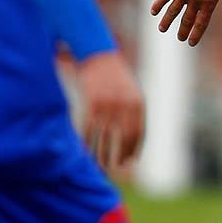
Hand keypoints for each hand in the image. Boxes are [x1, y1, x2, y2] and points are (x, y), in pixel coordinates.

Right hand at [77, 49, 143, 168]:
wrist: (97, 54)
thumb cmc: (114, 75)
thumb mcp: (130, 91)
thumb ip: (132, 111)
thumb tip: (132, 136)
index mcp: (137, 102)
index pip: (138, 133)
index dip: (133, 149)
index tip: (129, 162)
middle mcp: (124, 105)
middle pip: (122, 138)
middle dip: (118, 156)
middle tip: (113, 168)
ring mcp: (108, 104)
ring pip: (104, 136)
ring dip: (101, 153)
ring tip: (99, 165)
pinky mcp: (91, 102)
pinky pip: (88, 128)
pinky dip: (85, 141)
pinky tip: (84, 150)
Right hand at [150, 0, 221, 45]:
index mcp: (208, 3)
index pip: (201, 23)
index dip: (196, 34)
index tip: (191, 42)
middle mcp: (194, 1)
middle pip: (187, 19)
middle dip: (183, 30)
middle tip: (179, 38)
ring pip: (173, 11)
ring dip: (167, 21)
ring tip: (162, 29)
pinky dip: (158, 4)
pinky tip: (153, 12)